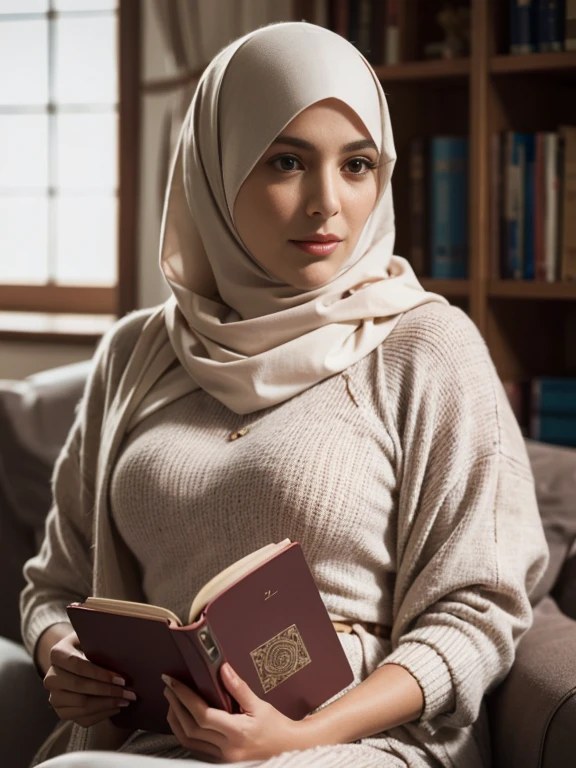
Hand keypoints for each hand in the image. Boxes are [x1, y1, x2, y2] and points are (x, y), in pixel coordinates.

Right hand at [43, 630, 136, 727]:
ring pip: (81, 705)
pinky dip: (101, 715)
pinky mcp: (61, 711)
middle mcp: (51, 678)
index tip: (121, 678)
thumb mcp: (91, 637)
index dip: (100, 674)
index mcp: (57, 654)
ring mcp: (54, 697)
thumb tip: (123, 650)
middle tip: (129, 692)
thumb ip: (100, 642)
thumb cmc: (87, 645)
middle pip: (79, 687)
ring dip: (107, 705)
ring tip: (126, 700)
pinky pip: (81, 719)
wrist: (71, 660)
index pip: (78, 665)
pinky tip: (116, 708)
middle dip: (107, 691)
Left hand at [162, 662, 307, 761]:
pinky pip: (194, 749)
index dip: (184, 697)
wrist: (288, 748)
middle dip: (175, 705)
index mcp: (237, 732)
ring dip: (175, 720)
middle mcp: (226, 749)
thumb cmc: (276, 727)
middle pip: (190, 728)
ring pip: (188, 741)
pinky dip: (184, 733)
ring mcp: (222, 758)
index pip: (202, 714)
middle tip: (169, 687)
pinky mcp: (220, 762)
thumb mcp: (260, 705)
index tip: (173, 682)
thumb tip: (222, 668)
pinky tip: (182, 720)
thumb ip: (239, 687)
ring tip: (172, 701)